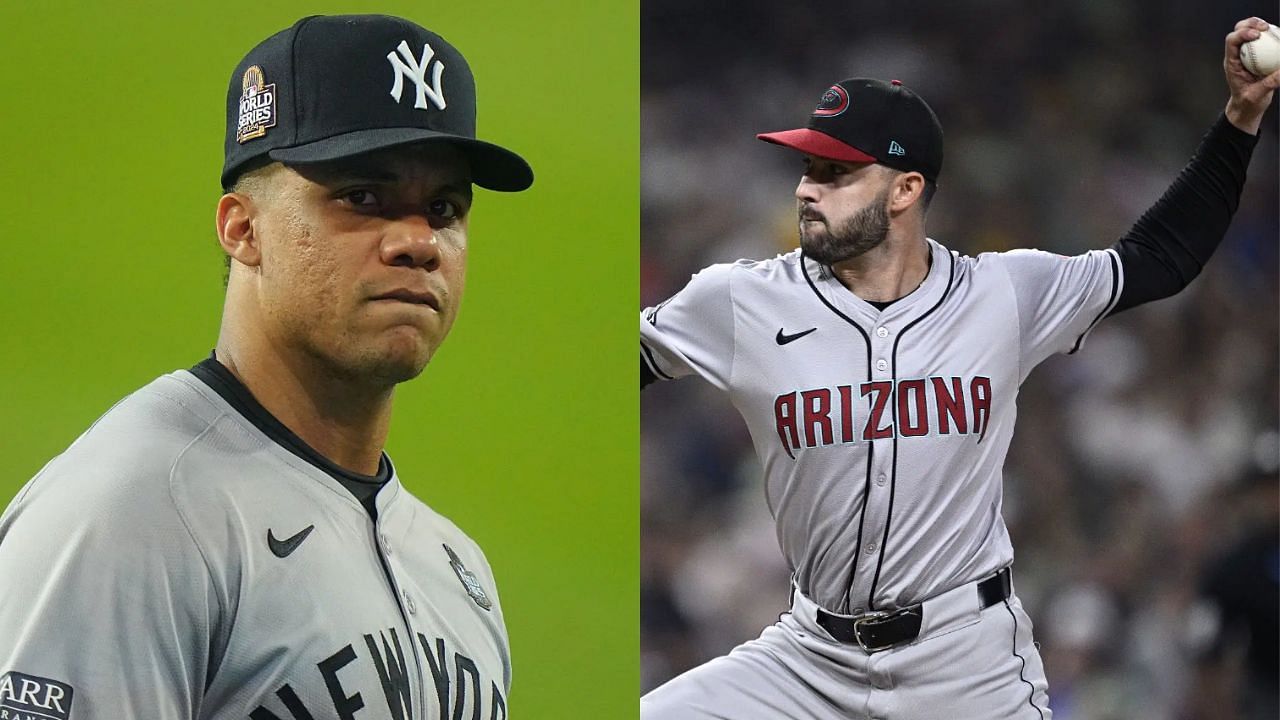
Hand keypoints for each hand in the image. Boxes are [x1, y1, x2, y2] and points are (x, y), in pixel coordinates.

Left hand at [1224, 18, 1279, 134]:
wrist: (1246, 108)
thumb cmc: (1247, 103)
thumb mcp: (1257, 95)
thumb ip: (1270, 83)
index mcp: (1232, 63)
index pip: (1232, 42)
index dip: (1242, 34)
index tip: (1257, 35)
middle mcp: (1237, 56)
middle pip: (1238, 31)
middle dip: (1250, 24)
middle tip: (1265, 28)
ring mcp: (1246, 54)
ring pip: (1249, 33)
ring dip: (1259, 26)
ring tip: (1271, 28)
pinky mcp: (1256, 56)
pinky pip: (1262, 41)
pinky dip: (1269, 36)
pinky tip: (1278, 36)